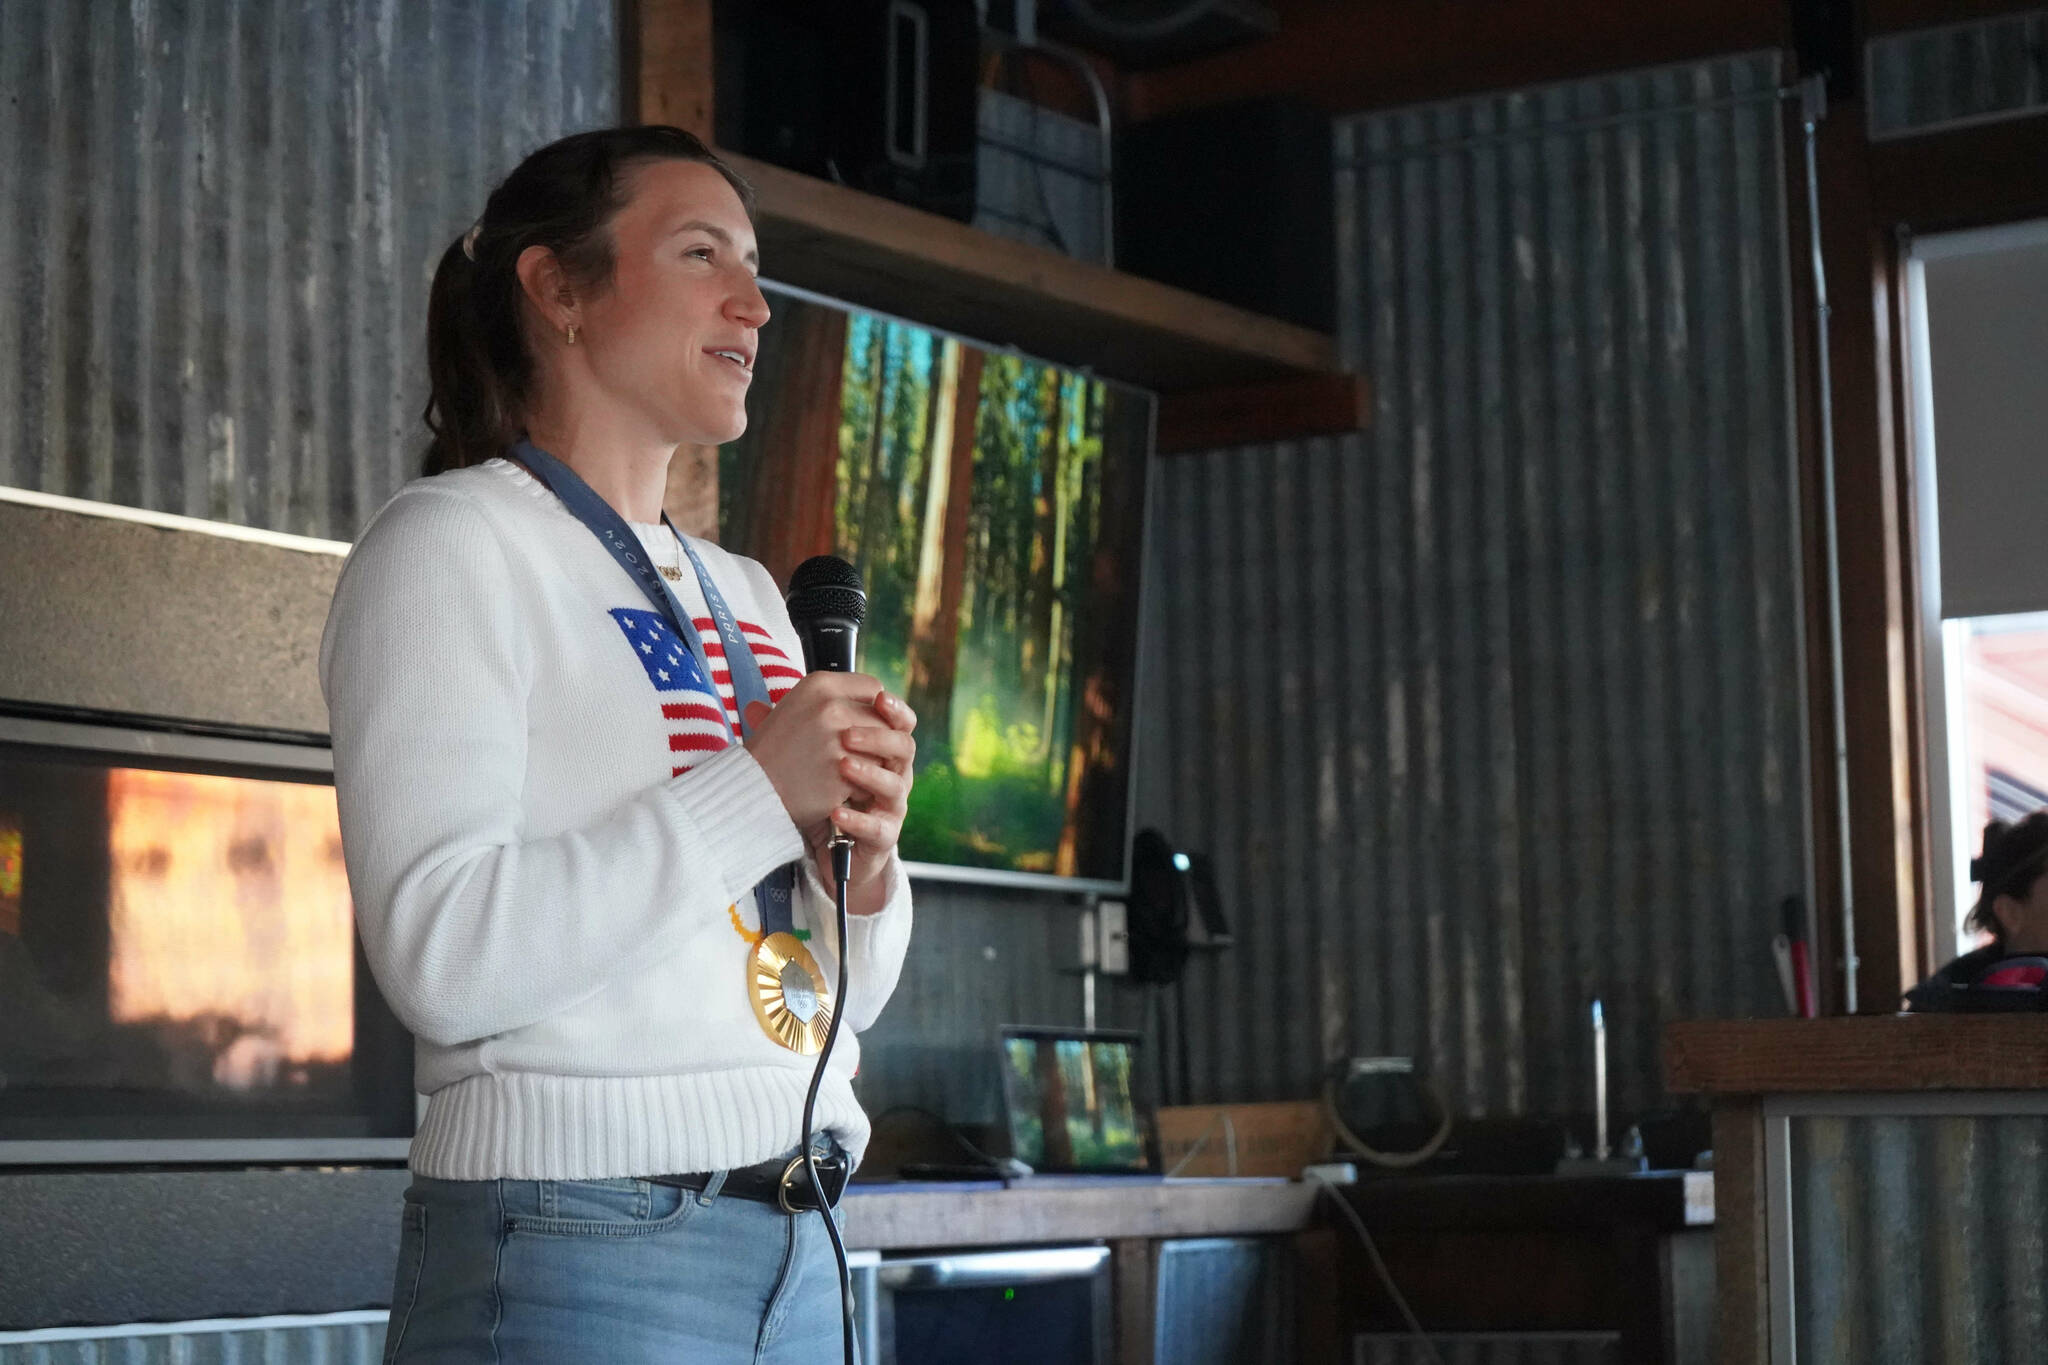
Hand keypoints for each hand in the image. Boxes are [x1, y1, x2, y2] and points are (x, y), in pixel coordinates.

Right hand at [741, 673, 882, 832]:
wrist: (751, 788)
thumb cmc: (773, 750)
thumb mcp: (794, 709)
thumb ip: (835, 700)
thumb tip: (880, 695)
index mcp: (819, 685)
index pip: (873, 687)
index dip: (874, 707)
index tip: (865, 723)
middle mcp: (830, 706)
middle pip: (882, 720)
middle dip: (876, 740)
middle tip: (857, 755)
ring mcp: (837, 740)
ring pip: (881, 751)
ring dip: (870, 766)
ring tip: (847, 774)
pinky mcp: (842, 772)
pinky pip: (871, 779)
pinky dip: (860, 789)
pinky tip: (840, 791)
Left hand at [745, 686, 916, 915]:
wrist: (829, 840)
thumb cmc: (823, 791)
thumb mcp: (811, 757)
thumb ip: (793, 731)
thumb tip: (754, 706)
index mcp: (880, 751)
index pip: (899, 723)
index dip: (893, 709)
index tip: (876, 697)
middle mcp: (893, 775)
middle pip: (905, 747)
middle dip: (879, 737)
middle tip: (847, 734)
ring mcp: (890, 806)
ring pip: (895, 785)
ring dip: (870, 774)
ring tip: (843, 766)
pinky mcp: (883, 835)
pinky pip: (878, 827)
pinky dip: (857, 820)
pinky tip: (836, 813)